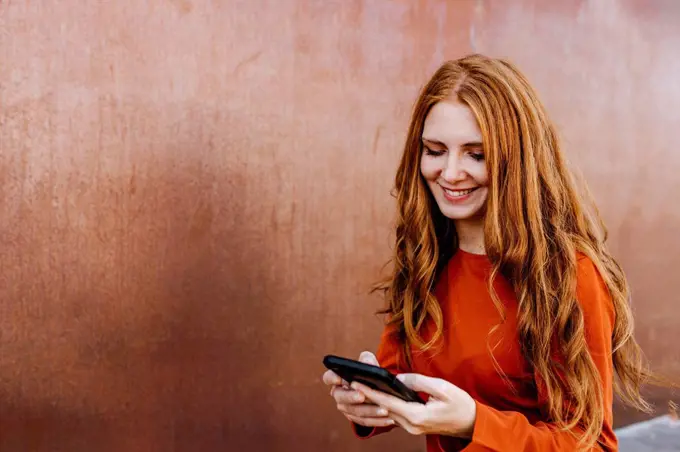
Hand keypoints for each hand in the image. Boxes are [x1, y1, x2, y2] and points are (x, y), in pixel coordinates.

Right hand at [322, 351, 394, 427]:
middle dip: (350, 397)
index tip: (339, 378)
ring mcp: (346, 408)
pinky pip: (365, 421)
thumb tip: (368, 361)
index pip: (329, 377)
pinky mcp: (356, 418)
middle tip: (362, 396)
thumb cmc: (369, 373)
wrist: (378, 389)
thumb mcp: (369, 364)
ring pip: (354, 411)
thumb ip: (367, 360)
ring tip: (384, 409)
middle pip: (340, 397)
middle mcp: (339, 394)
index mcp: (337, 378)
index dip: (332, 378)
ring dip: (369, 411)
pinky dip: (377, 421)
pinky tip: (389, 419)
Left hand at [351, 373, 476, 437]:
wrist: (472, 423)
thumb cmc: (460, 404)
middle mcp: (411, 425)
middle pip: (383, 408)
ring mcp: (412, 428)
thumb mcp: (441, 388)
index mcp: (417, 416)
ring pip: (387, 413)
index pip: (387, 402)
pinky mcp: (414, 426)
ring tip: (359, 387)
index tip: (355, 382)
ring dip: (374, 401)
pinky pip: (394, 415)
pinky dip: (384, 405)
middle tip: (350, 381)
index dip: (370, 392)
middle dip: (366, 396)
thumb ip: (418, 382)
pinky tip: (377, 395)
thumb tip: (398, 378)